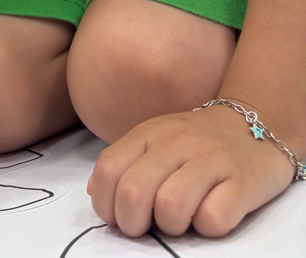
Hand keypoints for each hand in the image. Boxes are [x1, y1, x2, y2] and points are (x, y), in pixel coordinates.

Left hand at [86, 105, 295, 237]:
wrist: (255, 122)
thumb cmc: (197, 141)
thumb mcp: (154, 140)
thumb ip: (125, 163)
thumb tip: (94, 191)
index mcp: (148, 135)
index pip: (108, 171)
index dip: (105, 204)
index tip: (117, 218)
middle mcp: (175, 143)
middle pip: (133, 193)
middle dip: (133, 224)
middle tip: (147, 226)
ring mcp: (209, 160)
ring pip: (170, 207)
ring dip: (172, 226)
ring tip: (181, 220)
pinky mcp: (241, 181)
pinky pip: (214, 218)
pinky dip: (208, 227)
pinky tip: (210, 215)